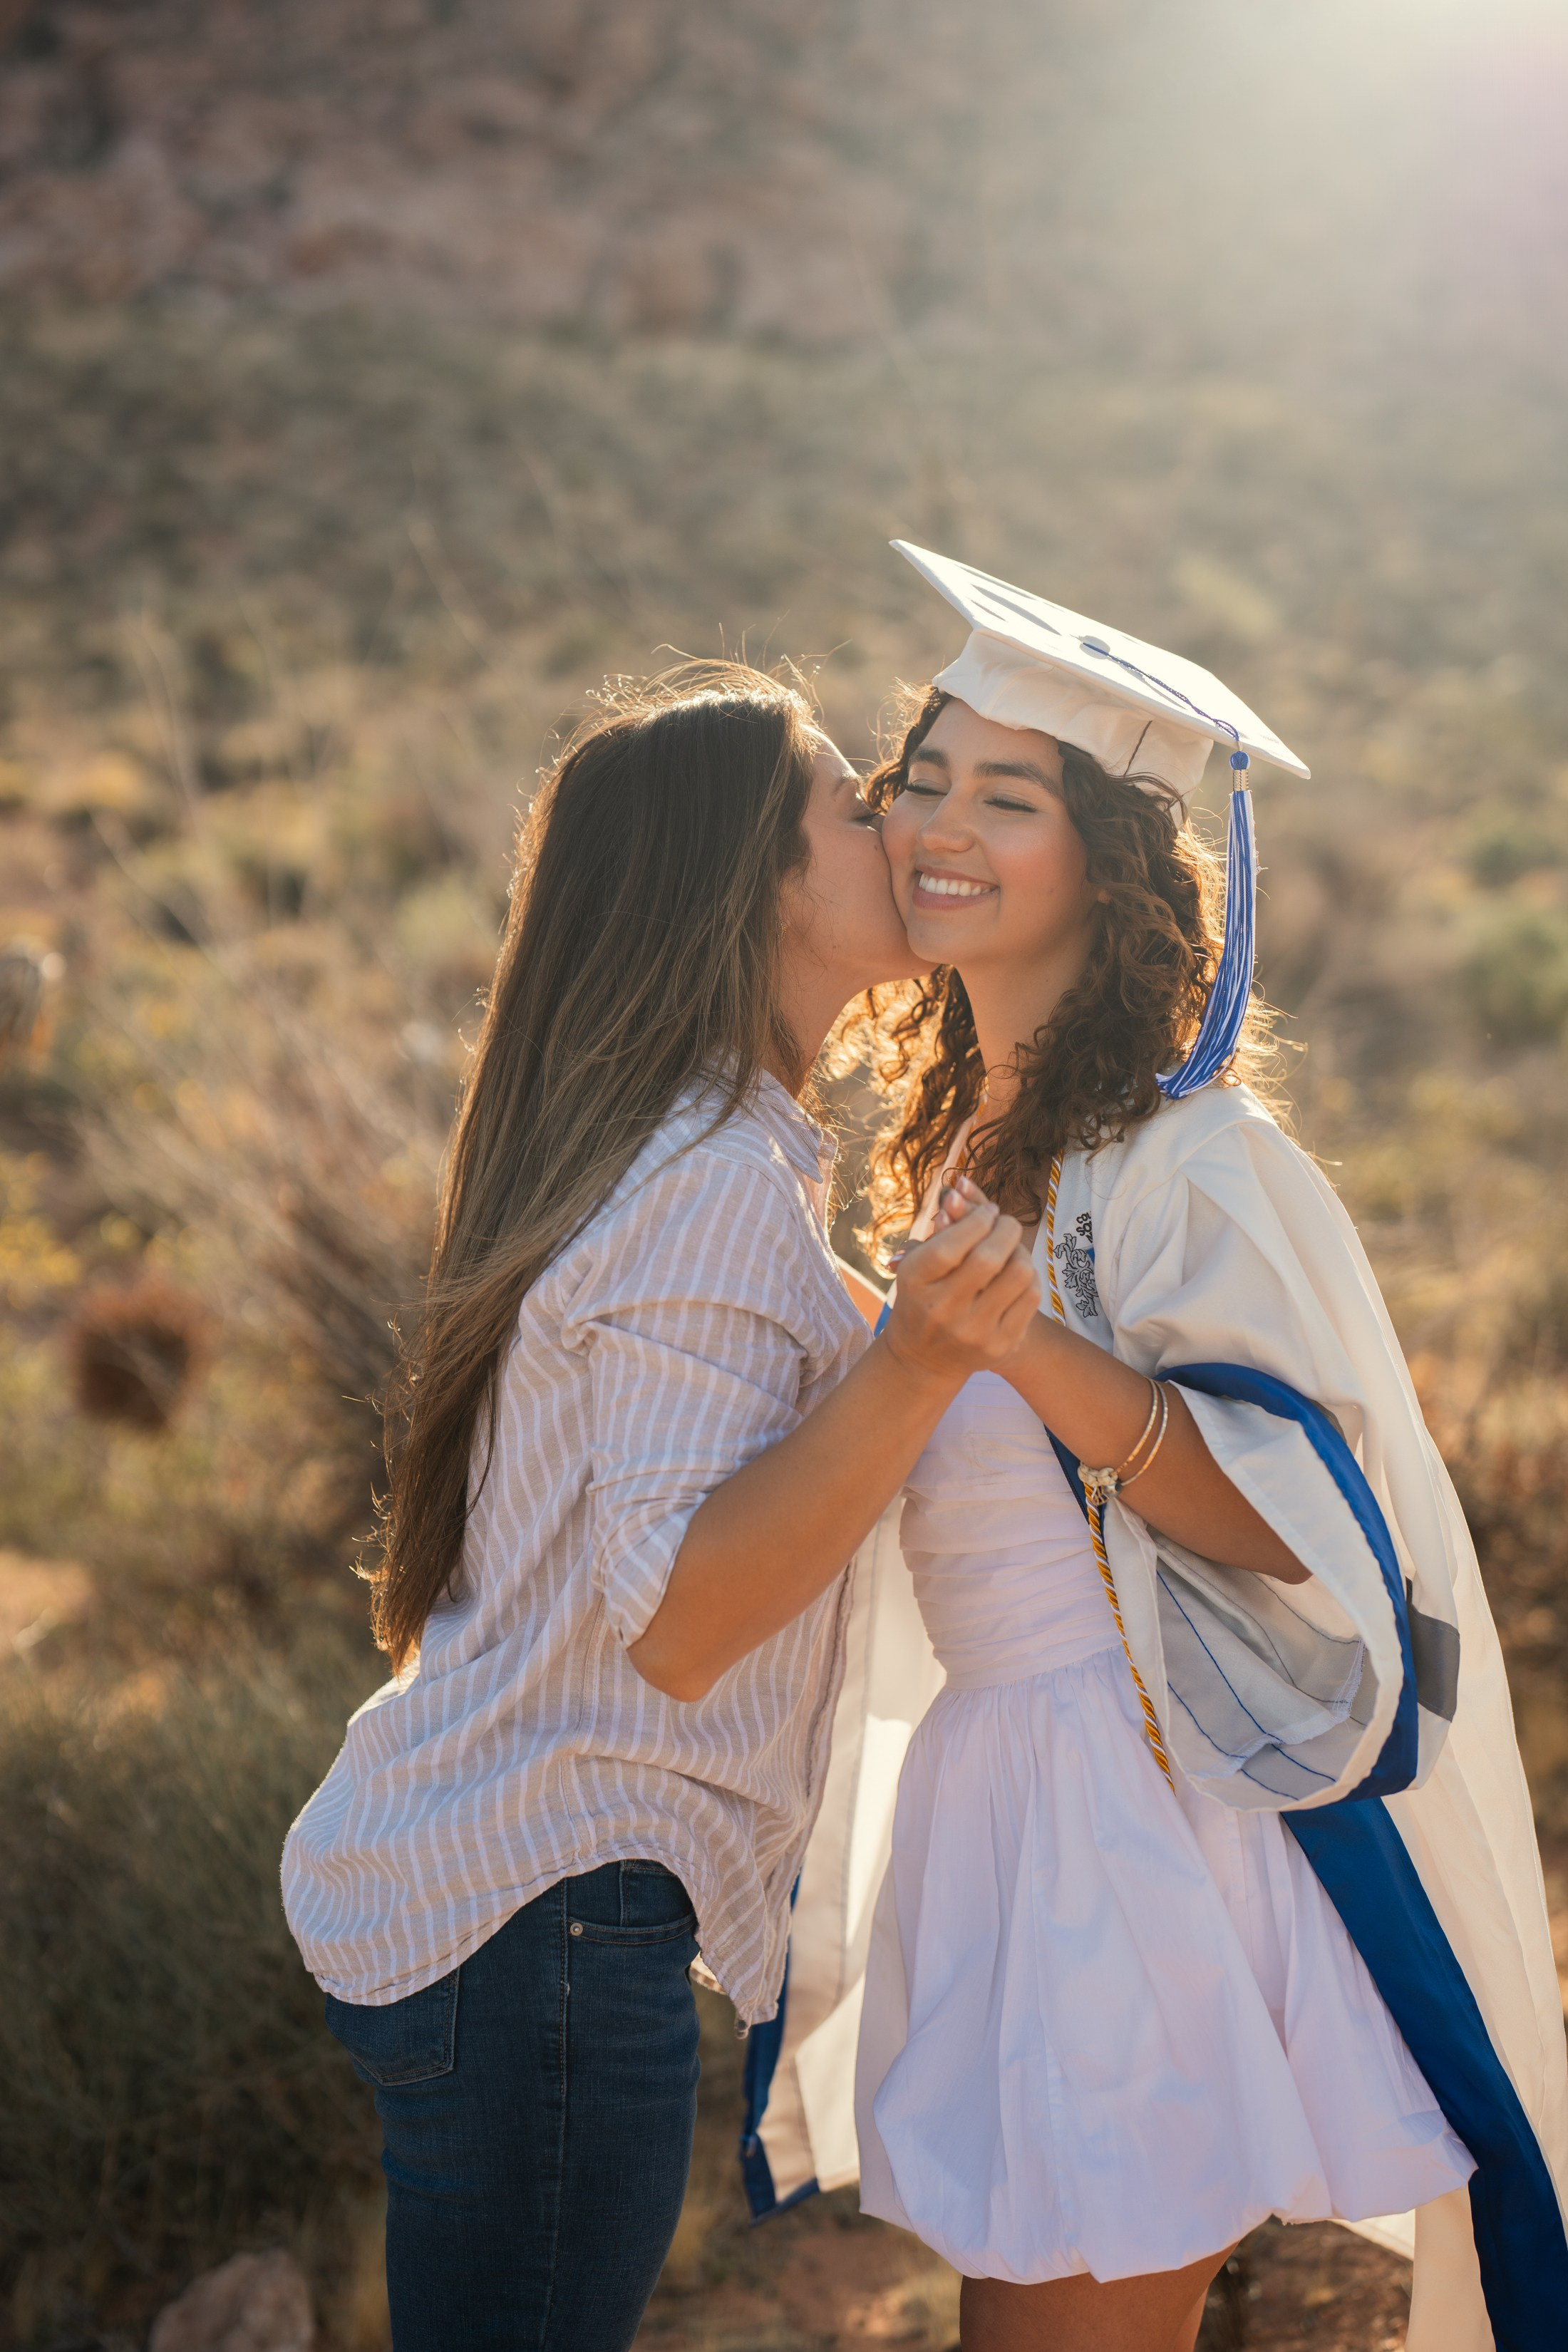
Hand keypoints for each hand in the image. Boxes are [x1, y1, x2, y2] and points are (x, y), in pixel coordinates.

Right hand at [882, 1180, 1039, 1384]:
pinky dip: (1028, 1277)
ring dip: (1020, 1251)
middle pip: (988, 1258)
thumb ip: (942, 1226)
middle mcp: (942, 1310)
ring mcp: (973, 1331)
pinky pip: (1031, 1296)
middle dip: (1005, 1228)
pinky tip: (1016, 1274)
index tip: (987, 1212)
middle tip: (1005, 1222)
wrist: (924, 1358)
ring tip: (1010, 1248)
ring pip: (1018, 1274)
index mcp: (914, 1282)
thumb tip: (961, 1186)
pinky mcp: (1000, 1345)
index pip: (951, 1244)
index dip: (977, 1219)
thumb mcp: (920, 1263)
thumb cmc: (923, 1296)